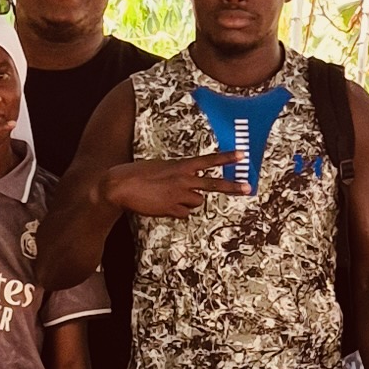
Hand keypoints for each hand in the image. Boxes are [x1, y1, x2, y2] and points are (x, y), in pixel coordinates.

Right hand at [104, 150, 248, 217]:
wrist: (120, 186)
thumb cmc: (138, 174)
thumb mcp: (161, 167)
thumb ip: (178, 175)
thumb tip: (189, 187)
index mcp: (180, 165)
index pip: (209, 161)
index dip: (226, 158)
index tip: (242, 155)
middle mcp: (183, 180)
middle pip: (214, 185)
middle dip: (232, 187)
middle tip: (248, 188)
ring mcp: (178, 196)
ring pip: (197, 202)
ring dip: (190, 201)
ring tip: (171, 196)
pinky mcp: (171, 209)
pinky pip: (183, 213)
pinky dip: (177, 211)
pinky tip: (164, 205)